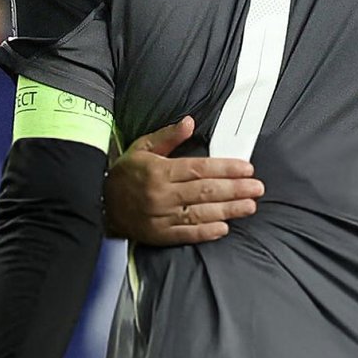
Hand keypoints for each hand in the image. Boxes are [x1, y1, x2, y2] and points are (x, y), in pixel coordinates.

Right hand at [104, 116, 264, 245]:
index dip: (226, 169)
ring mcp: (160, 217)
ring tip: (249, 206)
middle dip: (235, 189)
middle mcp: (160, 194)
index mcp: (158, 170)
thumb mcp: (142, 147)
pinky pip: (186, 233)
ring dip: (228, 210)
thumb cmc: (125, 173)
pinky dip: (206, 232)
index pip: (199, 169)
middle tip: (257, 188)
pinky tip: (225, 227)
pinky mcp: (159, 235)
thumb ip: (168, 136)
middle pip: (205, 191)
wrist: (99, 204)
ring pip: (200, 213)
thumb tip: (190, 122)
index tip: (247, 169)